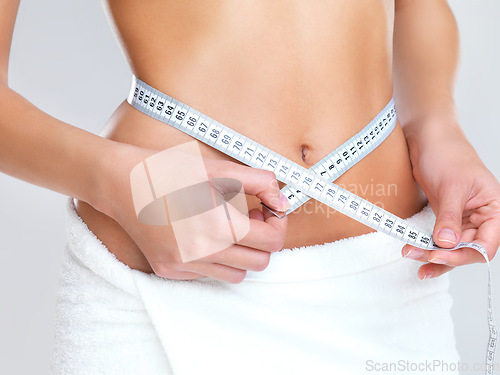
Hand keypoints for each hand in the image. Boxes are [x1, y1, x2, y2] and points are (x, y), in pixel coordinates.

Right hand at [96, 142, 288, 283]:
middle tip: (251, 216)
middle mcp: (201, 253)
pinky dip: (216, 258)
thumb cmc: (167, 171)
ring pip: (237, 274)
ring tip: (229, 226)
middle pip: (260, 262)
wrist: (120, 183)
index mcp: (217, 226)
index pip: (272, 241)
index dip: (279, 223)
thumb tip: (283, 201)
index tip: (270, 210)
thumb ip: (259, 182)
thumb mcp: (218, 169)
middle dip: (263, 239)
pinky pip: (209, 274)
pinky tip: (203, 234)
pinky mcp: (170, 271)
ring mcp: (183, 266)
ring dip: (242, 252)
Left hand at [402, 122, 499, 279]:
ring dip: (432, 255)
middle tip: (422, 257)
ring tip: (412, 256)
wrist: (428, 140)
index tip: (441, 255)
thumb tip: (446, 242)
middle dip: (445, 257)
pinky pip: (439, 239)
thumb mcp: (451, 186)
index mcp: (493, 209)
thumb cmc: (448, 153)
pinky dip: (427, 247)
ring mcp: (461, 219)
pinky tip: (415, 252)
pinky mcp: (444, 218)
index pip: (487, 243)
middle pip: (468, 250)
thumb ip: (450, 216)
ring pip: (452, 247)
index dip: (466, 254)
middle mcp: (480, 217)